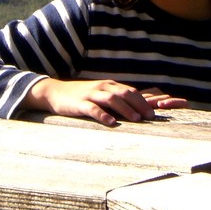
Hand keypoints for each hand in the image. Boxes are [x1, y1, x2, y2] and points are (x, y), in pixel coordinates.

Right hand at [24, 79, 187, 125]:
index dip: (144, 101)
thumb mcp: (100, 94)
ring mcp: (91, 94)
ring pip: (112, 100)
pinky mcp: (79, 104)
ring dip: (126, 109)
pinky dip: (103, 115)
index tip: (155, 112)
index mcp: (110, 86)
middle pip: (125, 93)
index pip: (131, 91)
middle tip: (151, 117)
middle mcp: (103, 87)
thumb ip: (115, 98)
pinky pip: (93, 109)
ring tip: (137, 120)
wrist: (55, 92)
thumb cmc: (82, 96)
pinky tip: (111, 124)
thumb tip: (134, 106)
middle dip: (139, 104)